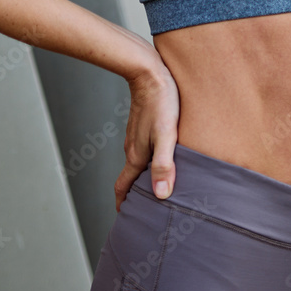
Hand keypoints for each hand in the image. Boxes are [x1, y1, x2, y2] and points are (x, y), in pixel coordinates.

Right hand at [114, 60, 180, 211]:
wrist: (148, 71)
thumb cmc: (161, 101)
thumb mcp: (167, 134)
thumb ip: (164, 164)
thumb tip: (162, 194)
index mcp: (136, 155)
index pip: (123, 186)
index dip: (123, 204)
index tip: (124, 218)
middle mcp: (133, 147)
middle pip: (130, 177)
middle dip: (134, 194)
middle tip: (144, 208)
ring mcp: (136, 135)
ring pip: (136, 162)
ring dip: (142, 176)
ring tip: (155, 185)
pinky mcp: (142, 124)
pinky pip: (142, 148)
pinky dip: (147, 159)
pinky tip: (161, 156)